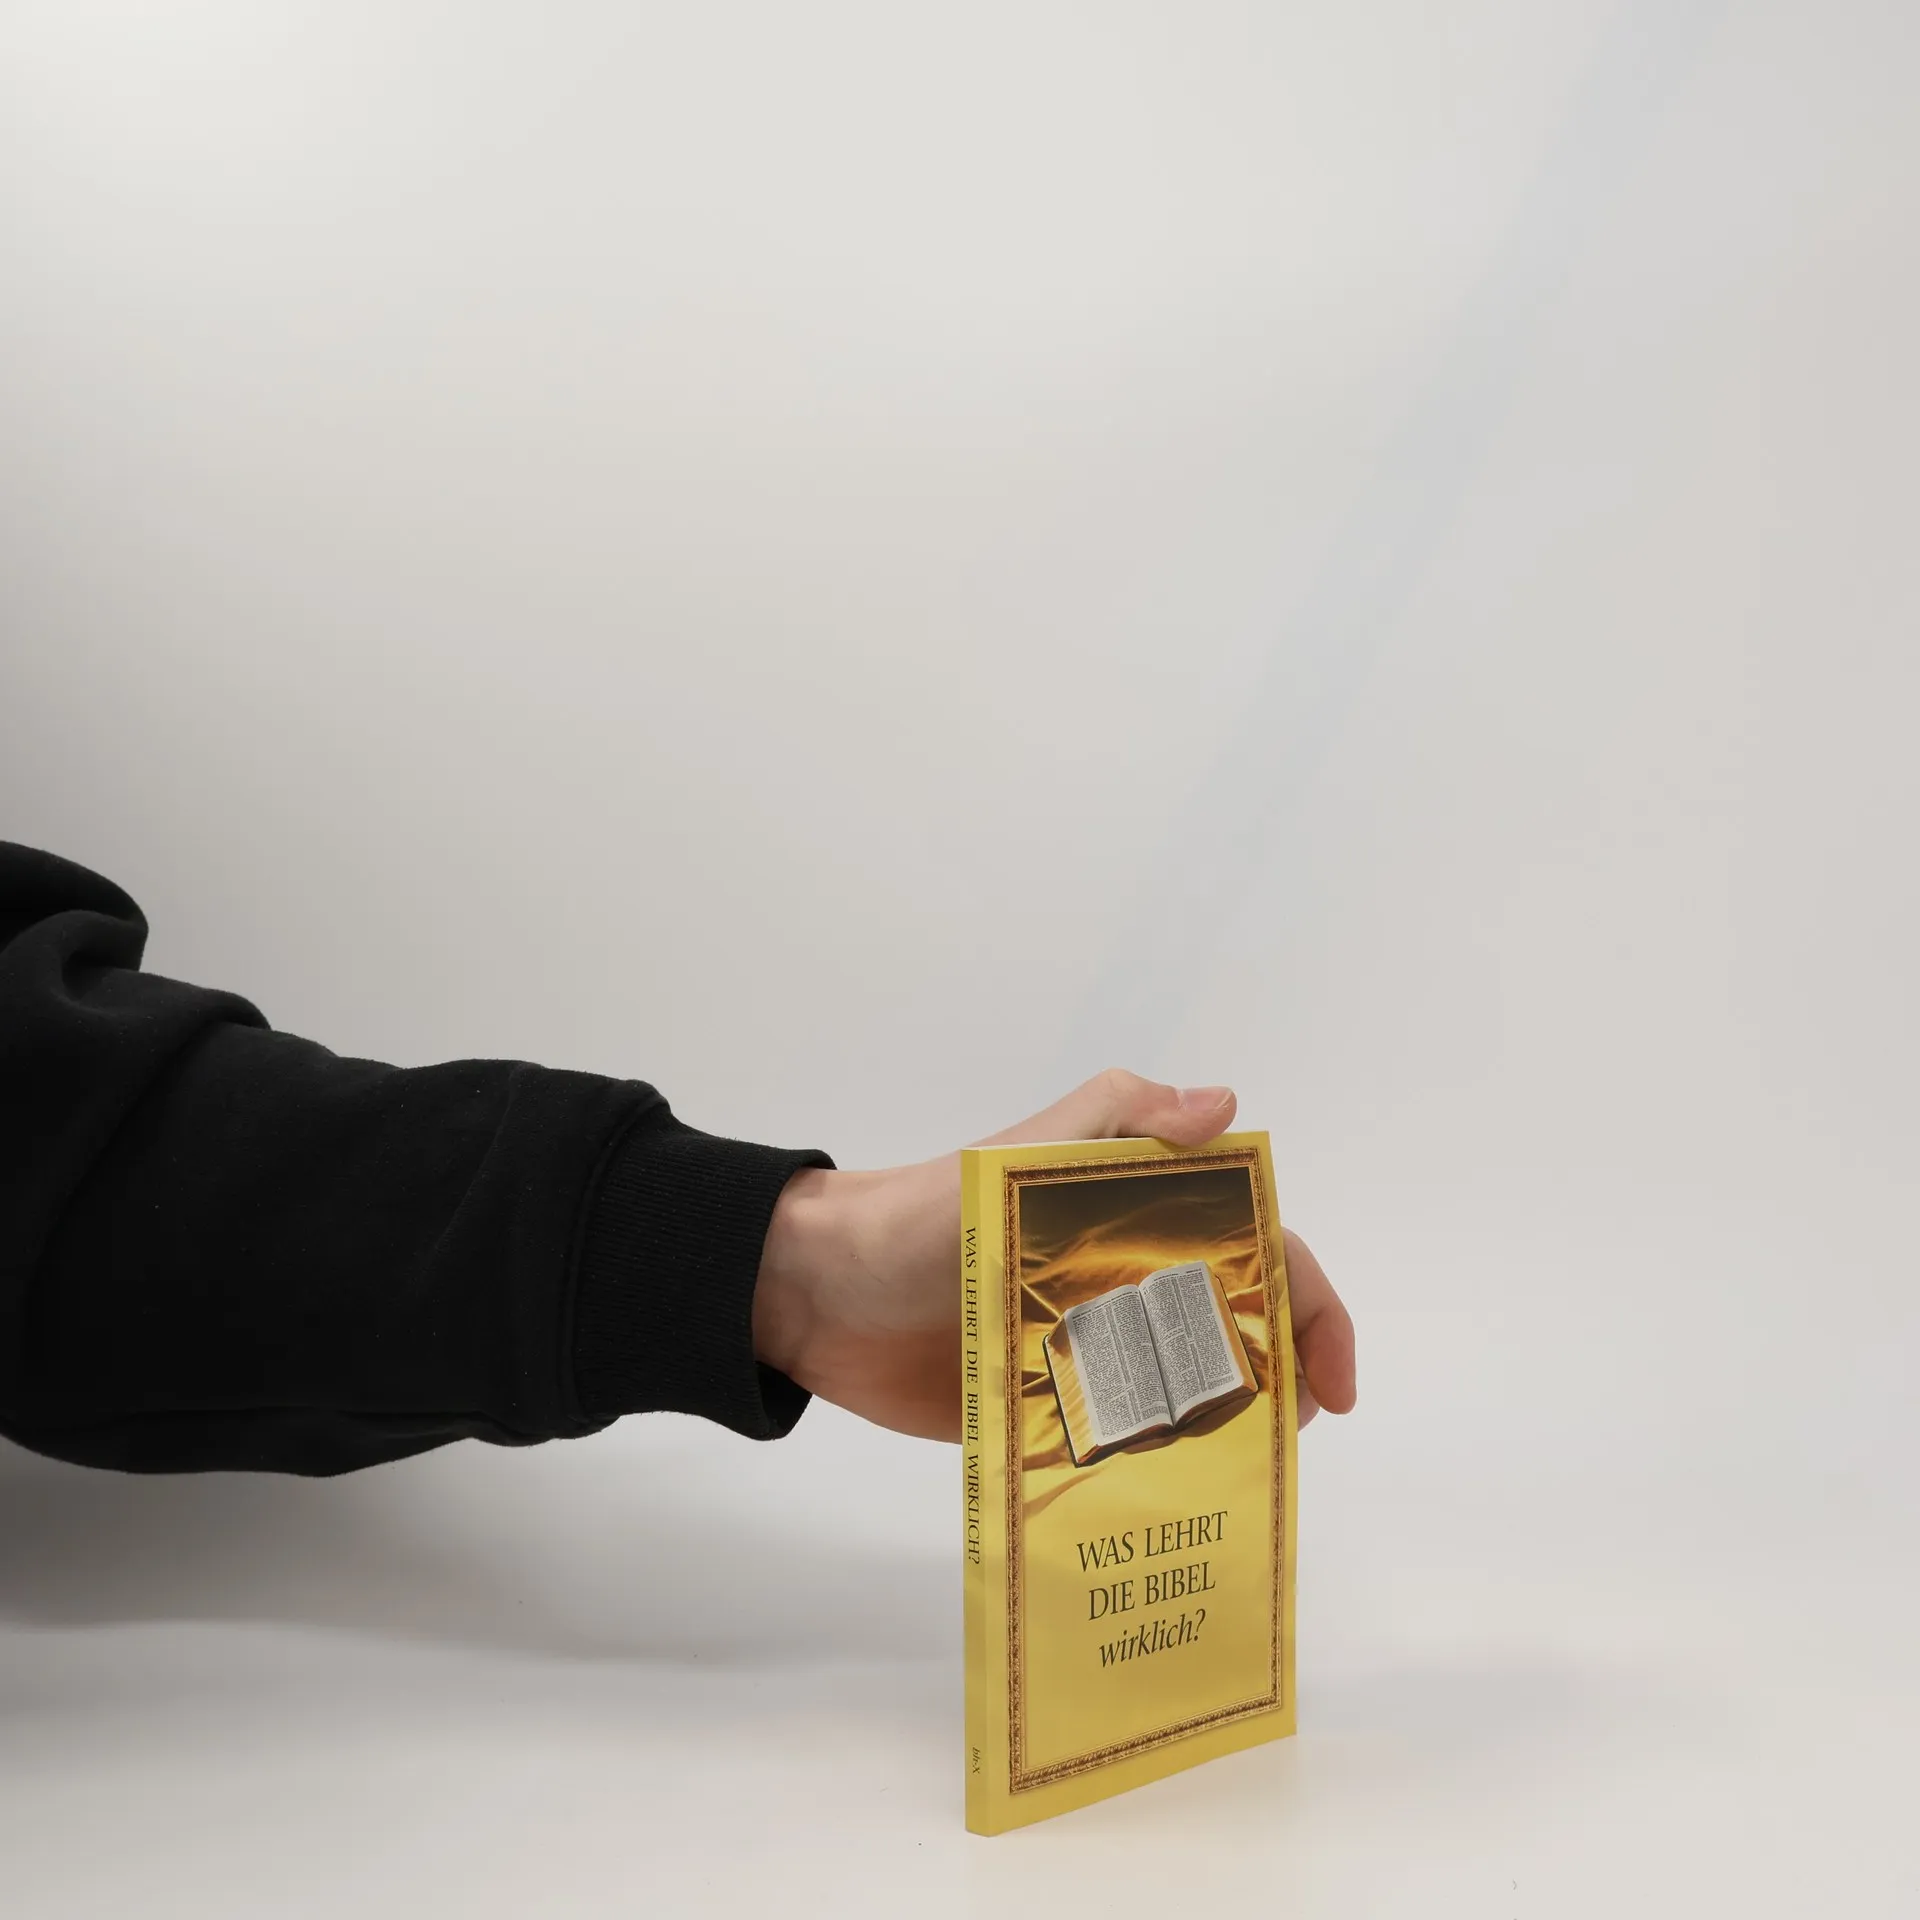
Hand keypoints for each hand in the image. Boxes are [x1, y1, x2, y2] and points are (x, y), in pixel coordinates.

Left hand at [753, 1068, 1356, 1441]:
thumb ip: (1116, 1122)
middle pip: (1238, 1329)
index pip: (1258, 1250)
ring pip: (1192, 1391)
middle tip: (1288, 1437)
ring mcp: (1092, 1351)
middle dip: (1282, 1376)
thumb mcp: (1019, 1155)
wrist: (817, 1294)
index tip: (1328, 1382)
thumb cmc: (923, 1216)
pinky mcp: (1049, 1410)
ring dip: (1232, 1428)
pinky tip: (1182, 1506)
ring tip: (1244, 1477)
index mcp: (1140, 1217)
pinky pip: (1124, 1443)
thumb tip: (1223, 1104)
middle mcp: (1128, 1284)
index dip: (1309, 1307)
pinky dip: (1162, 1469)